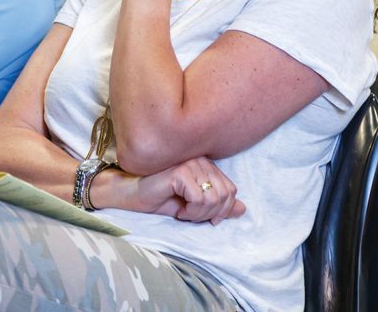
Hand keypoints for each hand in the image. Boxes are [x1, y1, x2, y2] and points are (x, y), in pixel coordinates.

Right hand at [130, 157, 245, 225]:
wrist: (134, 196)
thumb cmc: (161, 199)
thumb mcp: (195, 207)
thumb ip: (218, 206)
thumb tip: (243, 209)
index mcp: (207, 165)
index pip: (231, 190)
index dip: (221, 210)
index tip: (202, 217)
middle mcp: (201, 160)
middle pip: (225, 195)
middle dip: (210, 214)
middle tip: (192, 217)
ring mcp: (190, 163)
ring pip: (213, 198)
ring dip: (199, 214)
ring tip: (184, 213)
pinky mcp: (180, 171)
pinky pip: (199, 198)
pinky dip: (191, 212)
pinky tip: (179, 210)